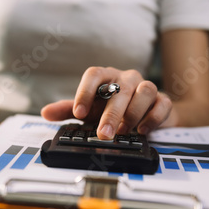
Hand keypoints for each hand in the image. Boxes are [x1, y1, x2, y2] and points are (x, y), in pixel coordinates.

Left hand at [41, 67, 172, 138]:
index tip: (78, 113)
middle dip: (110, 114)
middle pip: (120, 89)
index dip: (85, 92)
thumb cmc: (113, 109)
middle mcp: (126, 79)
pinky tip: (142, 130)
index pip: (94, 75)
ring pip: (144, 91)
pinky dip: (152, 117)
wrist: (145, 114)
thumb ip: (68, 110)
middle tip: (103, 134)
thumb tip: (46, 112)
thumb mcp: (89, 110)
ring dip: (132, 113)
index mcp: (106, 78)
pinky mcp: (162, 100)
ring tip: (123, 131)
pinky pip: (161, 103)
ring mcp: (146, 87)